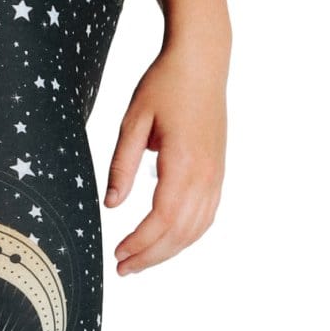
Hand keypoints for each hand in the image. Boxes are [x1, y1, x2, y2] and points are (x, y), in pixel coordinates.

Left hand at [104, 39, 227, 275]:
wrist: (202, 61)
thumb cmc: (165, 85)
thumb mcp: (133, 121)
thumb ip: (121, 165)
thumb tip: (111, 205)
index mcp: (184, 163)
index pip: (162, 220)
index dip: (140, 243)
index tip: (118, 254)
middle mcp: (206, 175)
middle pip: (180, 233)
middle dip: (150, 256)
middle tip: (123, 269)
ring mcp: (216, 175)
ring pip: (196, 229)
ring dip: (168, 251)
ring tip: (140, 261)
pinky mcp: (218, 172)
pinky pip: (206, 216)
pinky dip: (186, 236)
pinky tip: (167, 241)